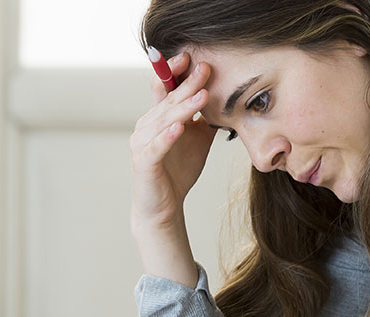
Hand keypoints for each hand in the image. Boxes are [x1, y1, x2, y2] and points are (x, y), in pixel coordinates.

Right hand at [129, 52, 217, 229]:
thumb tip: (227, 97)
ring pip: (163, 120)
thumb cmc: (178, 170)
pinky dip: (167, 136)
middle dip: (186, 83)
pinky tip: (180, 127)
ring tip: (202, 96)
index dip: (175, 71)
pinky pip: (156, 146)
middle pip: (167, 100)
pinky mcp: (144, 162)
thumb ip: (205, 117)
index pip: (164, 87)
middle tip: (205, 68)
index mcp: (158, 117)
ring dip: (182, 107)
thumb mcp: (198, 138)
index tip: (194, 57)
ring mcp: (142, 143)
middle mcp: (146, 126)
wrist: (164, 206)